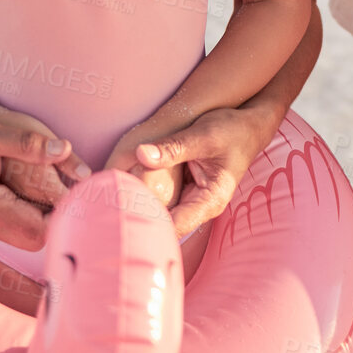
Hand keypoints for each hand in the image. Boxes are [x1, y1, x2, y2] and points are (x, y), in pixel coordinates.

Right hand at [0, 105, 83, 250]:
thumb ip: (26, 143)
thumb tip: (64, 148)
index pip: (38, 230)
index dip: (66, 217)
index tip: (88, 199)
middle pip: (33, 239)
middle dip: (59, 221)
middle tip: (82, 196)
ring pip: (22, 234)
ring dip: (44, 218)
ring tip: (68, 193)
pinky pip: (9, 225)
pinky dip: (29, 214)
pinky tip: (43, 192)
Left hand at [105, 102, 280, 238]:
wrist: (249, 127)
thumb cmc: (231, 131)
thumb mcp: (203, 136)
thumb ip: (173, 147)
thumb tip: (140, 154)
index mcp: (209, 201)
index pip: (173, 225)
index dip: (146, 224)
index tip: (118, 219)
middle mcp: (200, 208)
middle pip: (163, 225)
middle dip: (137, 220)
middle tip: (103, 216)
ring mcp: (192, 202)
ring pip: (160, 215)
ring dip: (138, 211)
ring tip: (106, 210)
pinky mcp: (184, 193)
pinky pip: (161, 202)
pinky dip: (144, 199)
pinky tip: (122, 196)